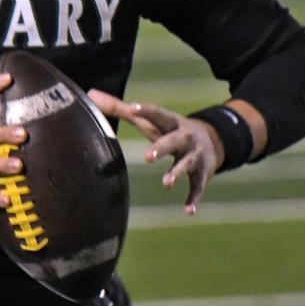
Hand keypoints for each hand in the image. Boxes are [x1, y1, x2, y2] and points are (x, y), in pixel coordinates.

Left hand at [88, 90, 221, 212]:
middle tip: (147, 157)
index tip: (132, 107)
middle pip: (173, 141)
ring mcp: (195, 155)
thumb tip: (91, 94)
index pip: (157, 114)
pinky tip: (188, 211)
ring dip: (177, 173)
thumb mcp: (150, 120)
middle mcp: (185, 137)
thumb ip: (120, 108)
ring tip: (166, 184)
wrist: (214, 140)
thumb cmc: (169, 130)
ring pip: (186, 164)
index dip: (145, 110)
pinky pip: (198, 187)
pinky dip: (194, 199)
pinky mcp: (202, 173)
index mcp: (171, 122)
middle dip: (162, 148)